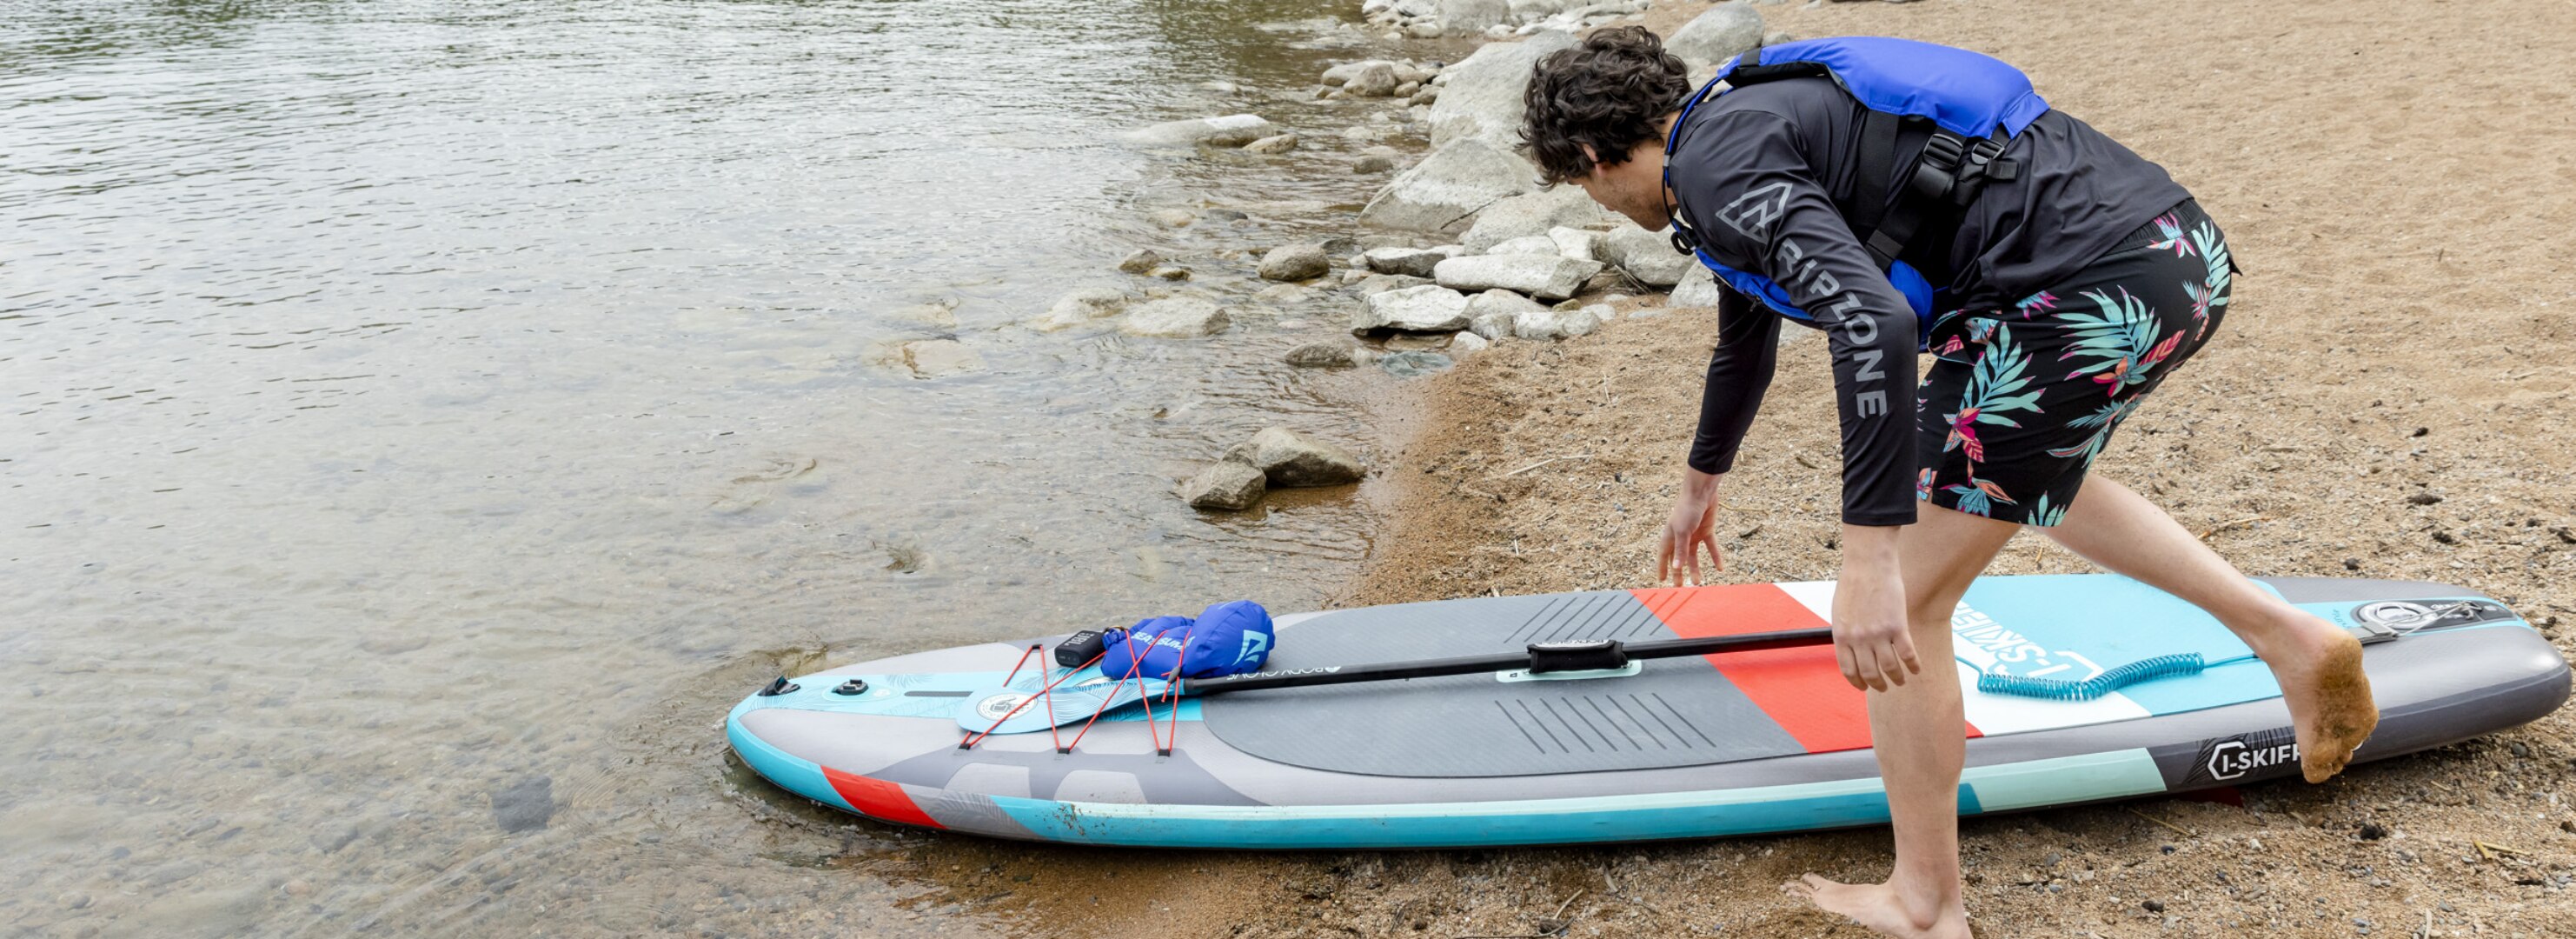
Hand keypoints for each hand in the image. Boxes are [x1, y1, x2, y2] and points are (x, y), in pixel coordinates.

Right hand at [1657, 468, 1723, 585]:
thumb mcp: (1683, 531)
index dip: (1662, 567)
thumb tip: (1677, 567)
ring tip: (1698, 582)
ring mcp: (1694, 535)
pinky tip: (1720, 568)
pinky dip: (1715, 557)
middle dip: (1678, 572)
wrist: (1701, 493)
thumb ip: (1680, 550)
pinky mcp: (1706, 531)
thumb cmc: (1687, 509)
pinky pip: (1710, 547)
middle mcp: (1681, 537)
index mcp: (1670, 536)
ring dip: (1695, 568)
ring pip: (1694, 556)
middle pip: (1678, 558)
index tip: (1662, 580)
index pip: (1664, 556)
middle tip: (1680, 586)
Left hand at [1831, 526, 1918, 691]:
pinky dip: (1913, 666)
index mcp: (1842, 636)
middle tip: (1884, 687)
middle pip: (1870, 673)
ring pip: (1890, 668)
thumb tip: (1851, 650)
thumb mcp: (1840, 611)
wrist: (1868, 563)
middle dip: (1878, 685)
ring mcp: (1879, 634)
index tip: (1864, 687)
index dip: (1857, 682)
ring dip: (1897, 679)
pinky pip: (1908, 654)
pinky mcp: (1898, 626)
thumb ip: (1845, 632)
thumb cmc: (1853, 583)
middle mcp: (1859, 639)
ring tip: (1900, 681)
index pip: (1849, 670)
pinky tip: (1916, 670)